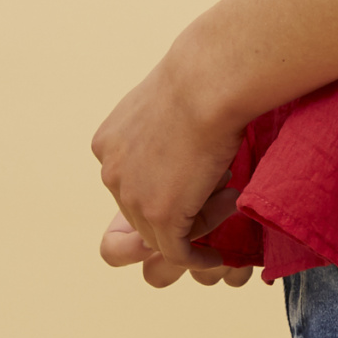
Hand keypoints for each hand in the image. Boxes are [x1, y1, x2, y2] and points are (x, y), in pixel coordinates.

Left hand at [92, 48, 250, 287]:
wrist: (209, 81)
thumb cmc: (204, 78)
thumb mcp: (168, 99)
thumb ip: (165, 125)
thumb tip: (187, 137)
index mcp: (107, 143)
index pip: (132, 182)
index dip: (168, 182)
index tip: (201, 171)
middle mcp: (110, 172)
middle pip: (144, 211)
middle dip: (183, 205)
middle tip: (223, 184)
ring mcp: (132, 197)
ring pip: (163, 232)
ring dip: (198, 224)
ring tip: (230, 200)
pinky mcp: (160, 216)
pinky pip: (176, 252)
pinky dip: (197, 259)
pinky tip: (218, 255)